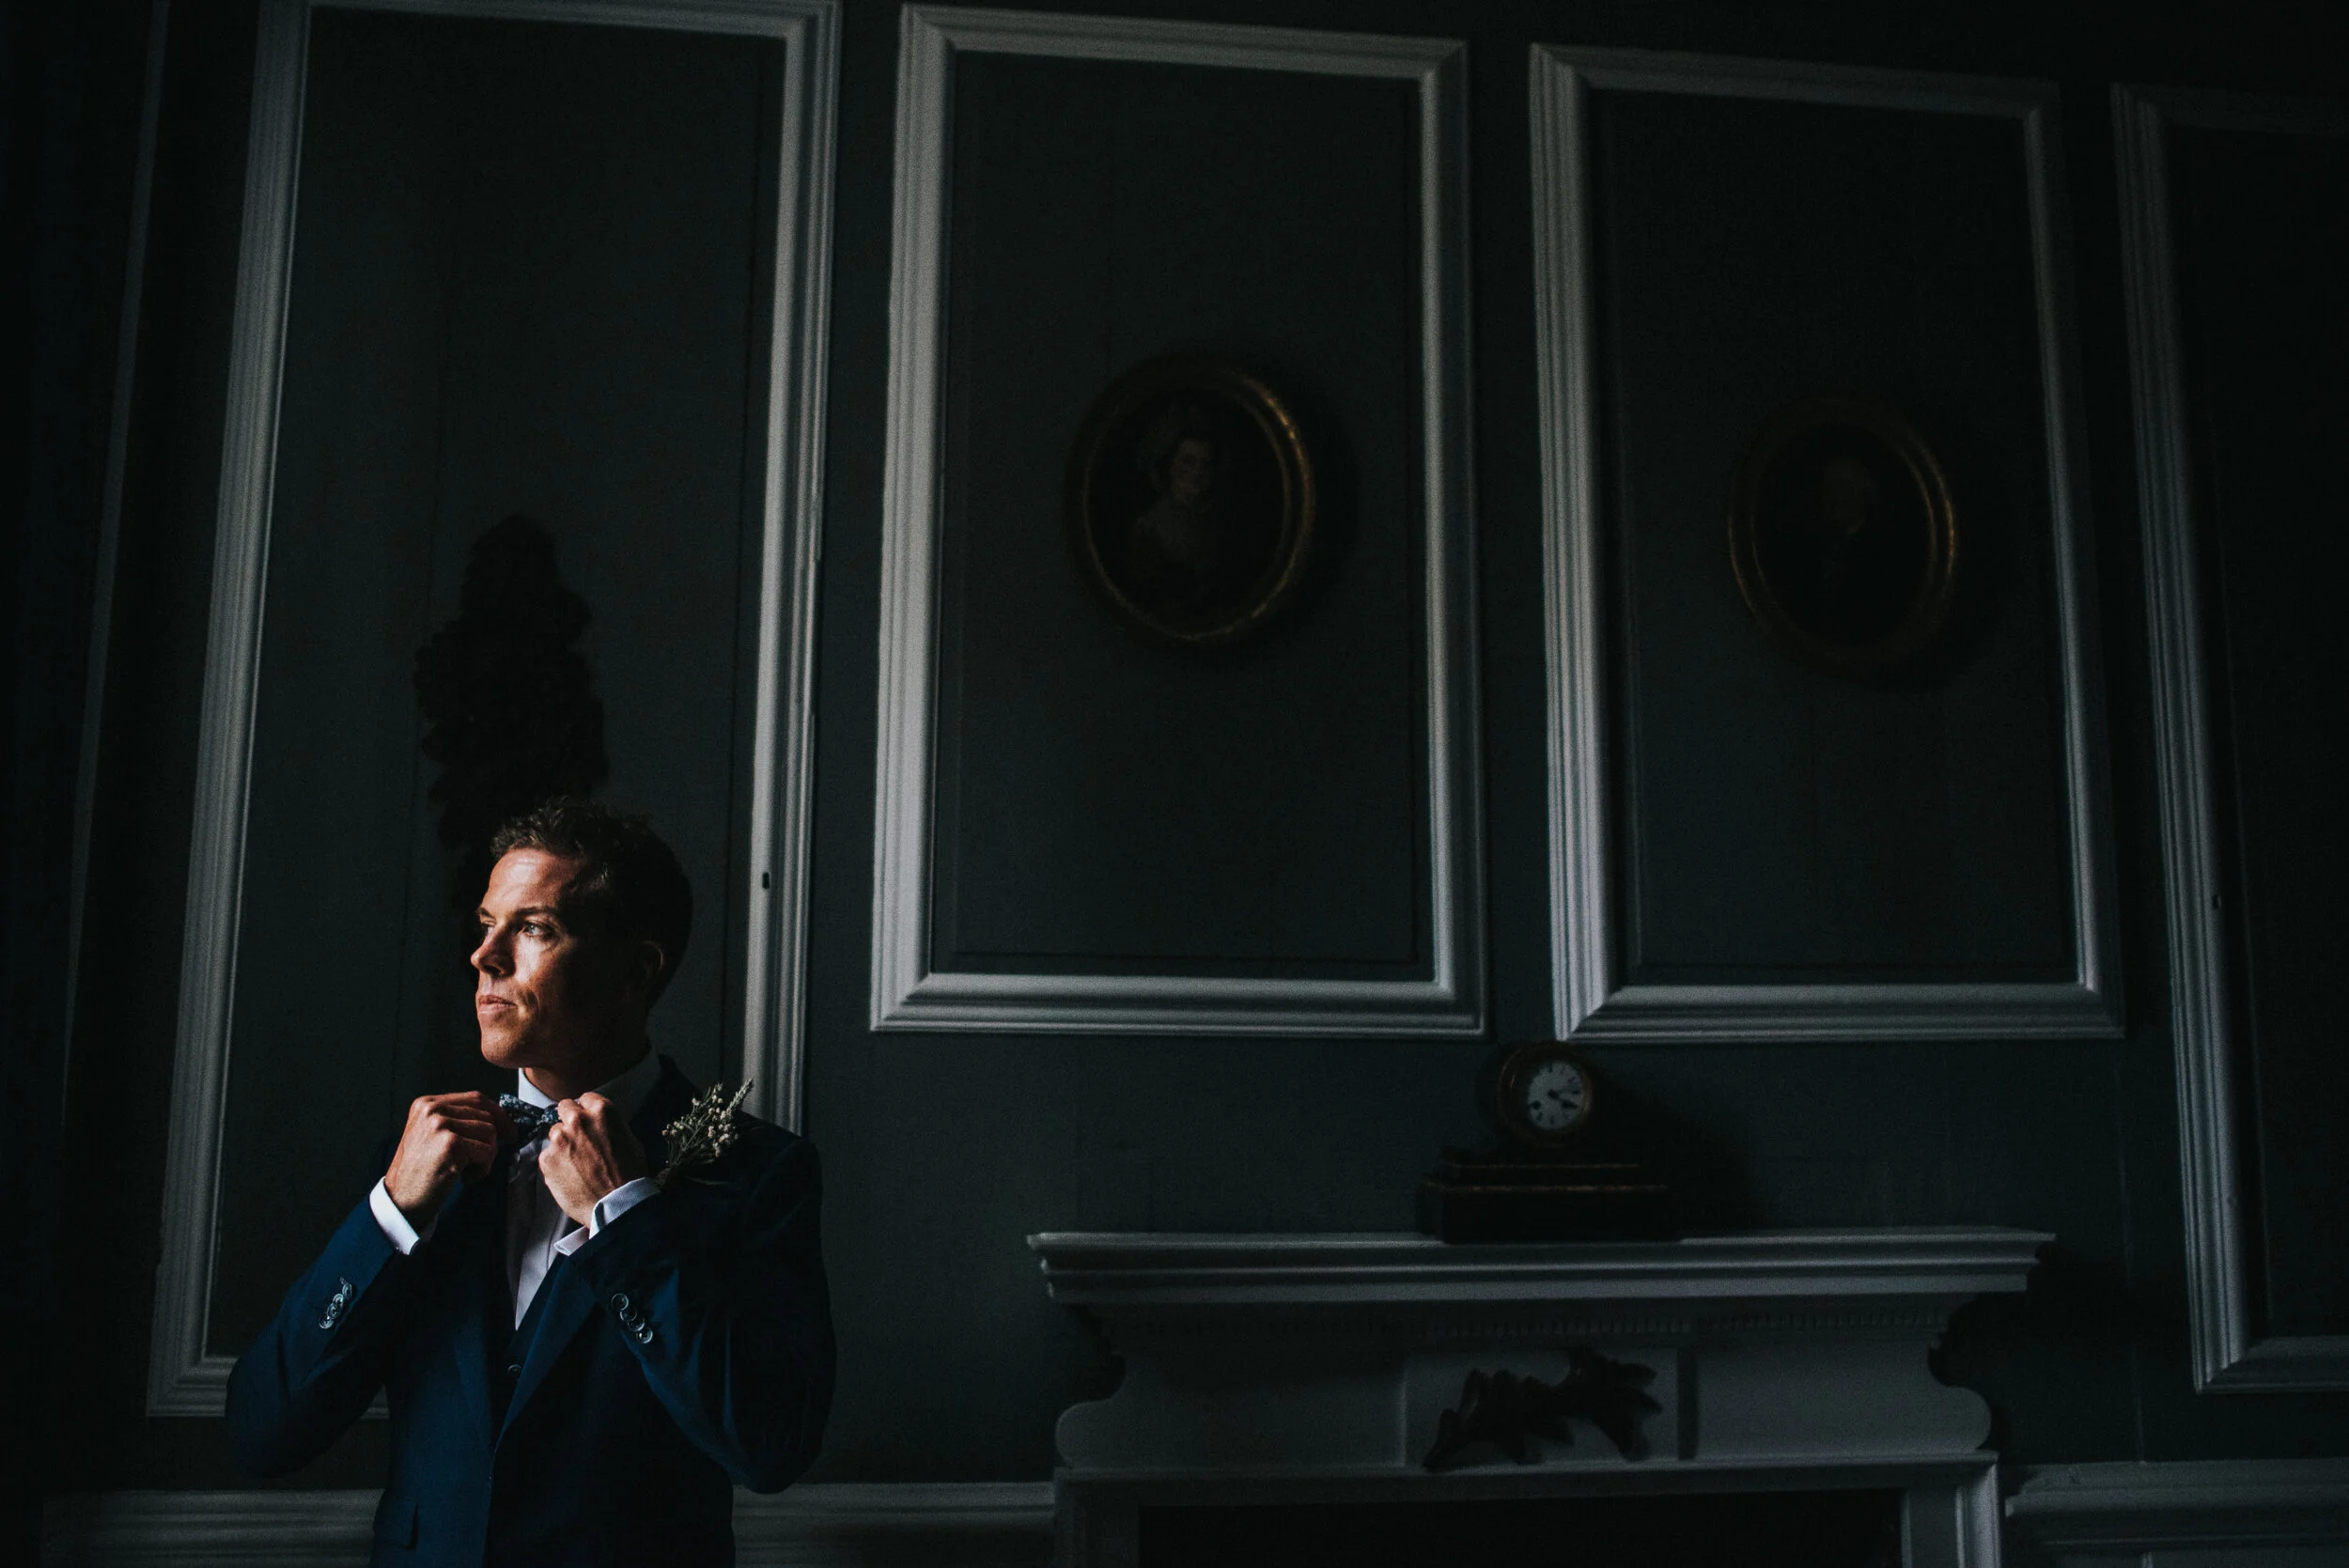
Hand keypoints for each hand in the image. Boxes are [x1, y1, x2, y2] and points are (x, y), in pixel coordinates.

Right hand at [384, 1092, 506, 1224]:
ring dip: (485, 1158)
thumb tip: (498, 1118)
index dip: (497, 1113)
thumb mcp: (432, 1135)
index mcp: (427, 1103)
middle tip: (475, 1163)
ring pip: (490, 1133)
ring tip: (465, 1171)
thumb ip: (457, 1120)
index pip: (475, 1098)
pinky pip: (487, 1151)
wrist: (401, 1199)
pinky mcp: (451, 1144)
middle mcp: (432, 1109)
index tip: (509, 1130)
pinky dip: (482, 1169)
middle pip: (486, 1116)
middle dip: (490, 1142)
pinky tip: (464, 1178)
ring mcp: (441, 1125)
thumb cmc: (421, 1171)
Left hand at [540, 1092, 647, 1227]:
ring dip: (562, 1143)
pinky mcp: (546, 1160)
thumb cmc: (630, 1174)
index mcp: (601, 1111)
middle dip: (571, 1121)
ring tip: (576, 1163)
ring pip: (554, 1133)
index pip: (585, 1098)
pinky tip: (570, 1175)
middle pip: (564, 1109)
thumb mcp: (630, 1139)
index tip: (589, 1122)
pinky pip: (547, 1156)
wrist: (617, 1204)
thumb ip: (610, 1125)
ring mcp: (559, 1140)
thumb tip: (601, 1124)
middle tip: (579, 1139)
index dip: (587, 1111)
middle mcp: (577, 1120)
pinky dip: (555, 1164)